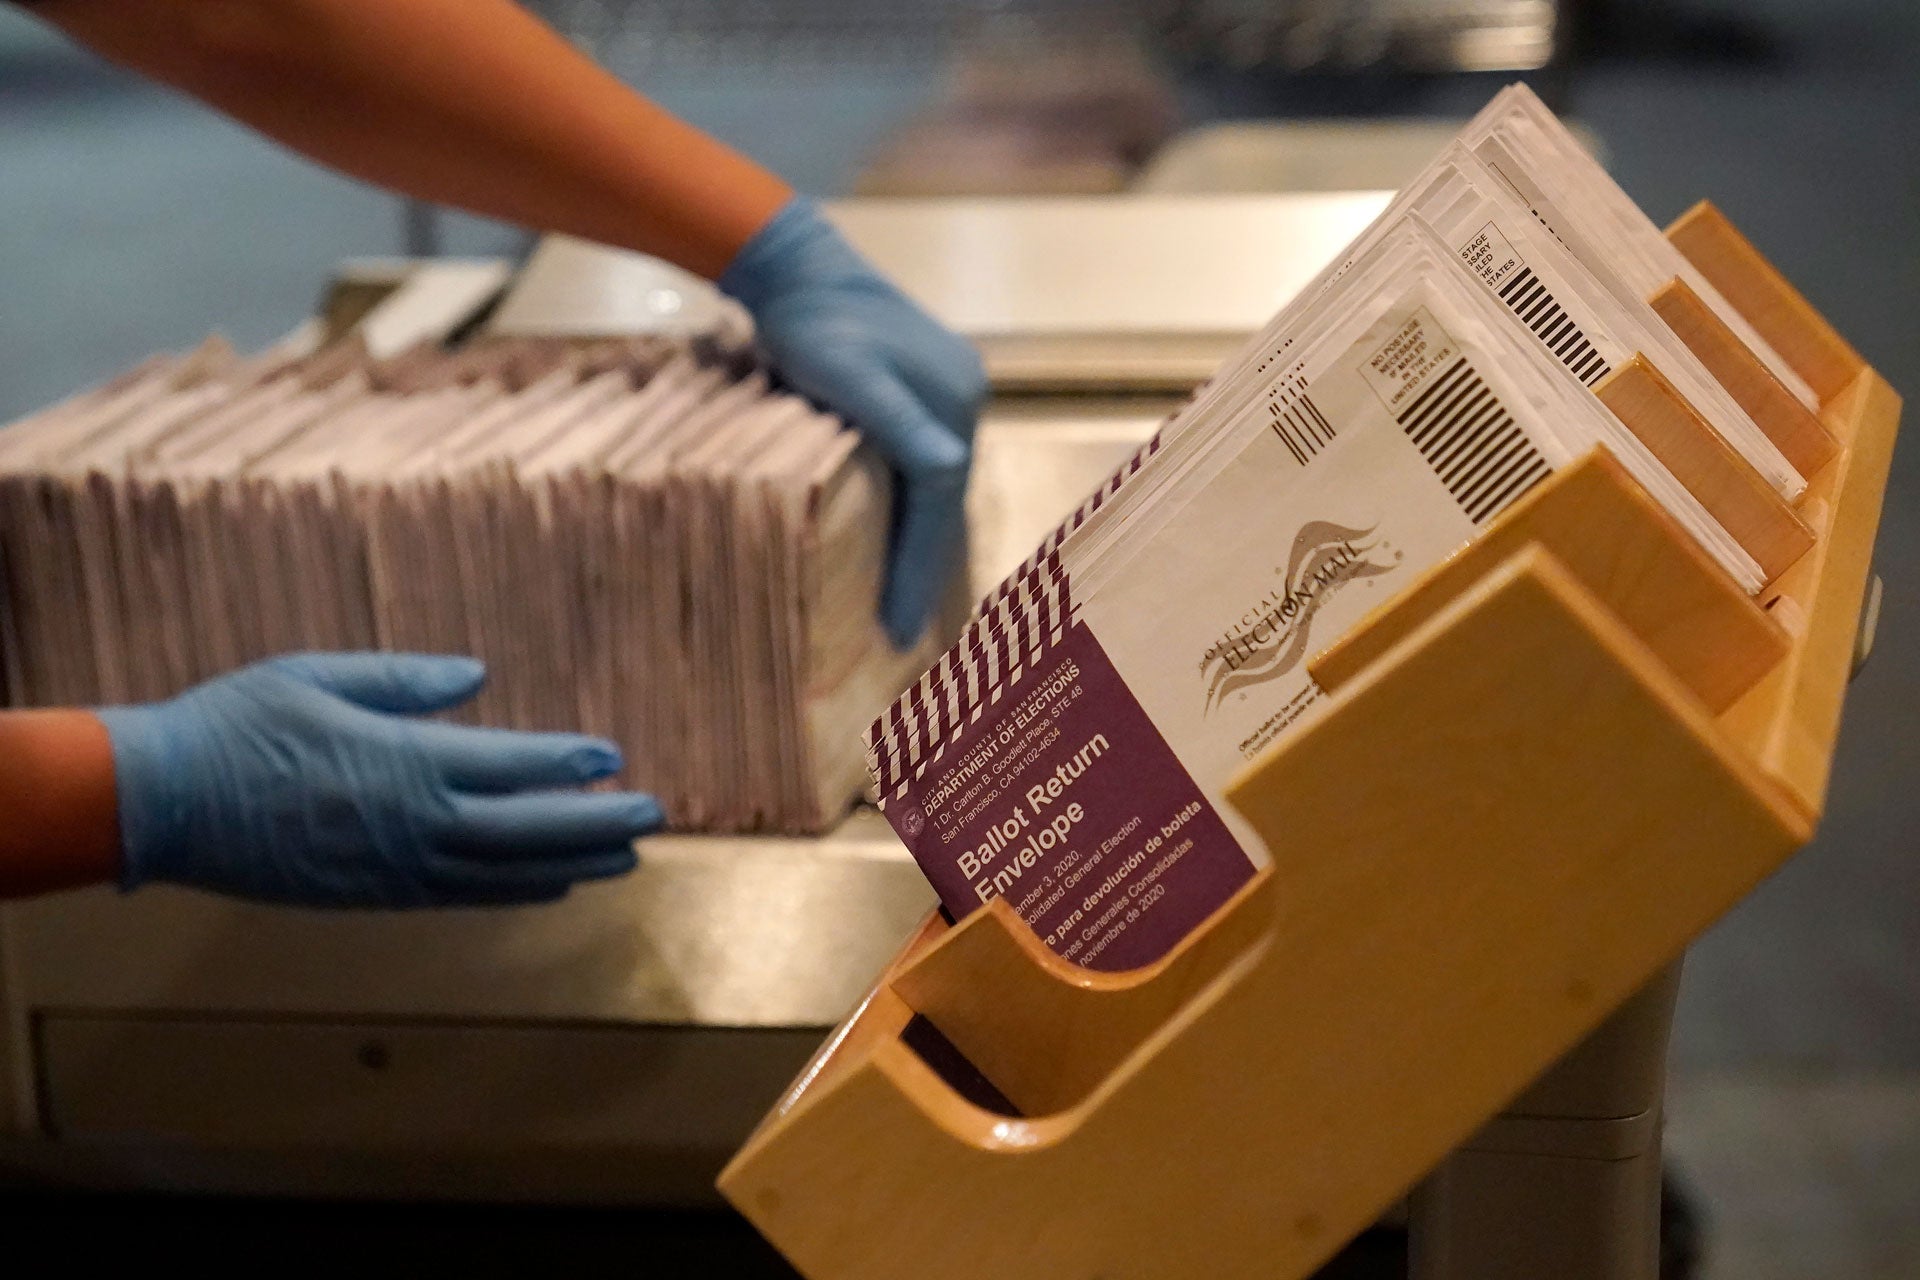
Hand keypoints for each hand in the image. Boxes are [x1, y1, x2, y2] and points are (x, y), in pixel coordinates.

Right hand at [96, 653, 661, 907]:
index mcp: (404, 763)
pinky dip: (515, 891)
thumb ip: (404, 680)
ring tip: (624, 857)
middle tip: (653, 817)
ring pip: (505, 871)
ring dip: (569, 862)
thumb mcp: (319, 676)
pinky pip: (462, 896)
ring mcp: (396, 868)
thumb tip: (476, 676)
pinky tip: (551, 884)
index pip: (510, 765)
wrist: (161, 804)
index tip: (612, 757)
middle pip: (527, 828)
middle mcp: (413, 823)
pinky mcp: (374, 895)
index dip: (567, 763)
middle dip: (595, 823)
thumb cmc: (236, 725)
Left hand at [720, 196, 985, 647]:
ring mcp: (949, 393)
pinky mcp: (925, 389)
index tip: (897, 626)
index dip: (918, 568)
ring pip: (935, 488)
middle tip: (901, 630)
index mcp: (954, 403)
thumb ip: (898, 423)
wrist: (798, 267)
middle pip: (942, 500)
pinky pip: (922, 466)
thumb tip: (948, 471)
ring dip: (919, 543)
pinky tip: (896, 540)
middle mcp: (964, 400)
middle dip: (923, 566)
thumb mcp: (850, 375)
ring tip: (901, 602)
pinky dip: (912, 509)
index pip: (939, 502)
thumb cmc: (811, 326)